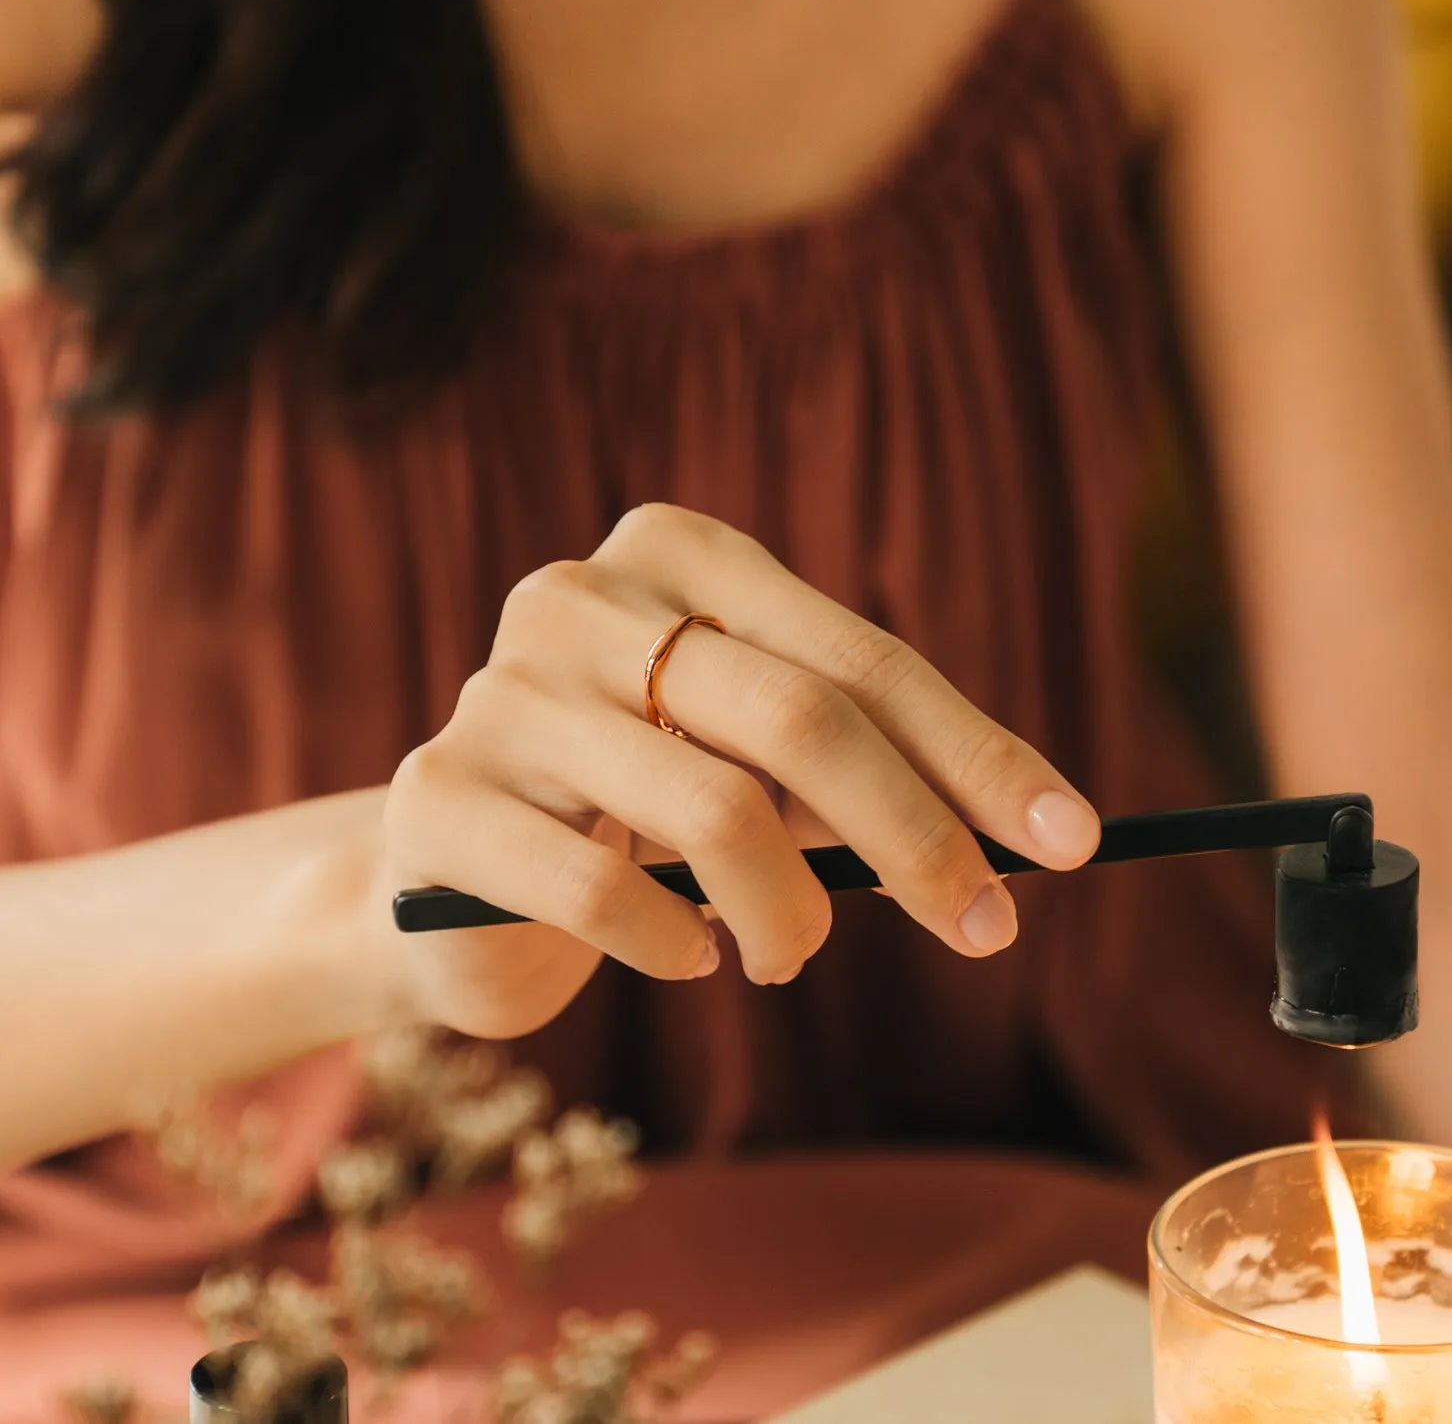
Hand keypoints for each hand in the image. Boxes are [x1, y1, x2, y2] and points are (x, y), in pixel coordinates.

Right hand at [375, 504, 1099, 1038]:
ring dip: (792, 912)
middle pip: (797, 716)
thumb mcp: (751, 753)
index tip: (1068, 840)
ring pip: (712, 807)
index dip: (972, 750)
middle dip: (917, 835)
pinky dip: (675, 943)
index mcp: (676, 556)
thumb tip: (1028, 828)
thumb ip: (853, 761)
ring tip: (793, 954)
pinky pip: (603, 889)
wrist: (458, 864)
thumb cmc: (636, 799)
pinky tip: (690, 957)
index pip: (856, 656)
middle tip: (986, 928)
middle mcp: (580, 598)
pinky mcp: (445, 799)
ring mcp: (503, 693)